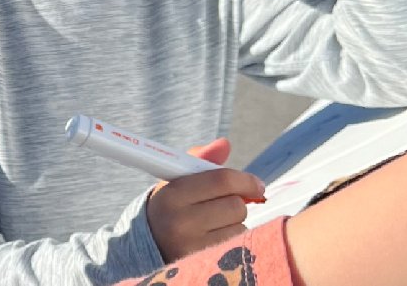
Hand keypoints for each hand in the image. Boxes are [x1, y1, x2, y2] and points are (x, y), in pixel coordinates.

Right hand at [146, 138, 265, 260]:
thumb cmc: (172, 205)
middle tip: (228, 202)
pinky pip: (236, 243)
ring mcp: (191, 247)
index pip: (221, 180)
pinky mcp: (202, 262)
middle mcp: (179, 222)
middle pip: (236, 205)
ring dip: (235, 221)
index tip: (257, 184)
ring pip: (239, 225)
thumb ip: (201, 160)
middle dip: (238, 201)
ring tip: (216, 221)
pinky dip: (233, 237)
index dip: (246, 180)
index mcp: (171, 194)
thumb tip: (225, 144)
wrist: (150, 244)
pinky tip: (217, 236)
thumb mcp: (179, 181)